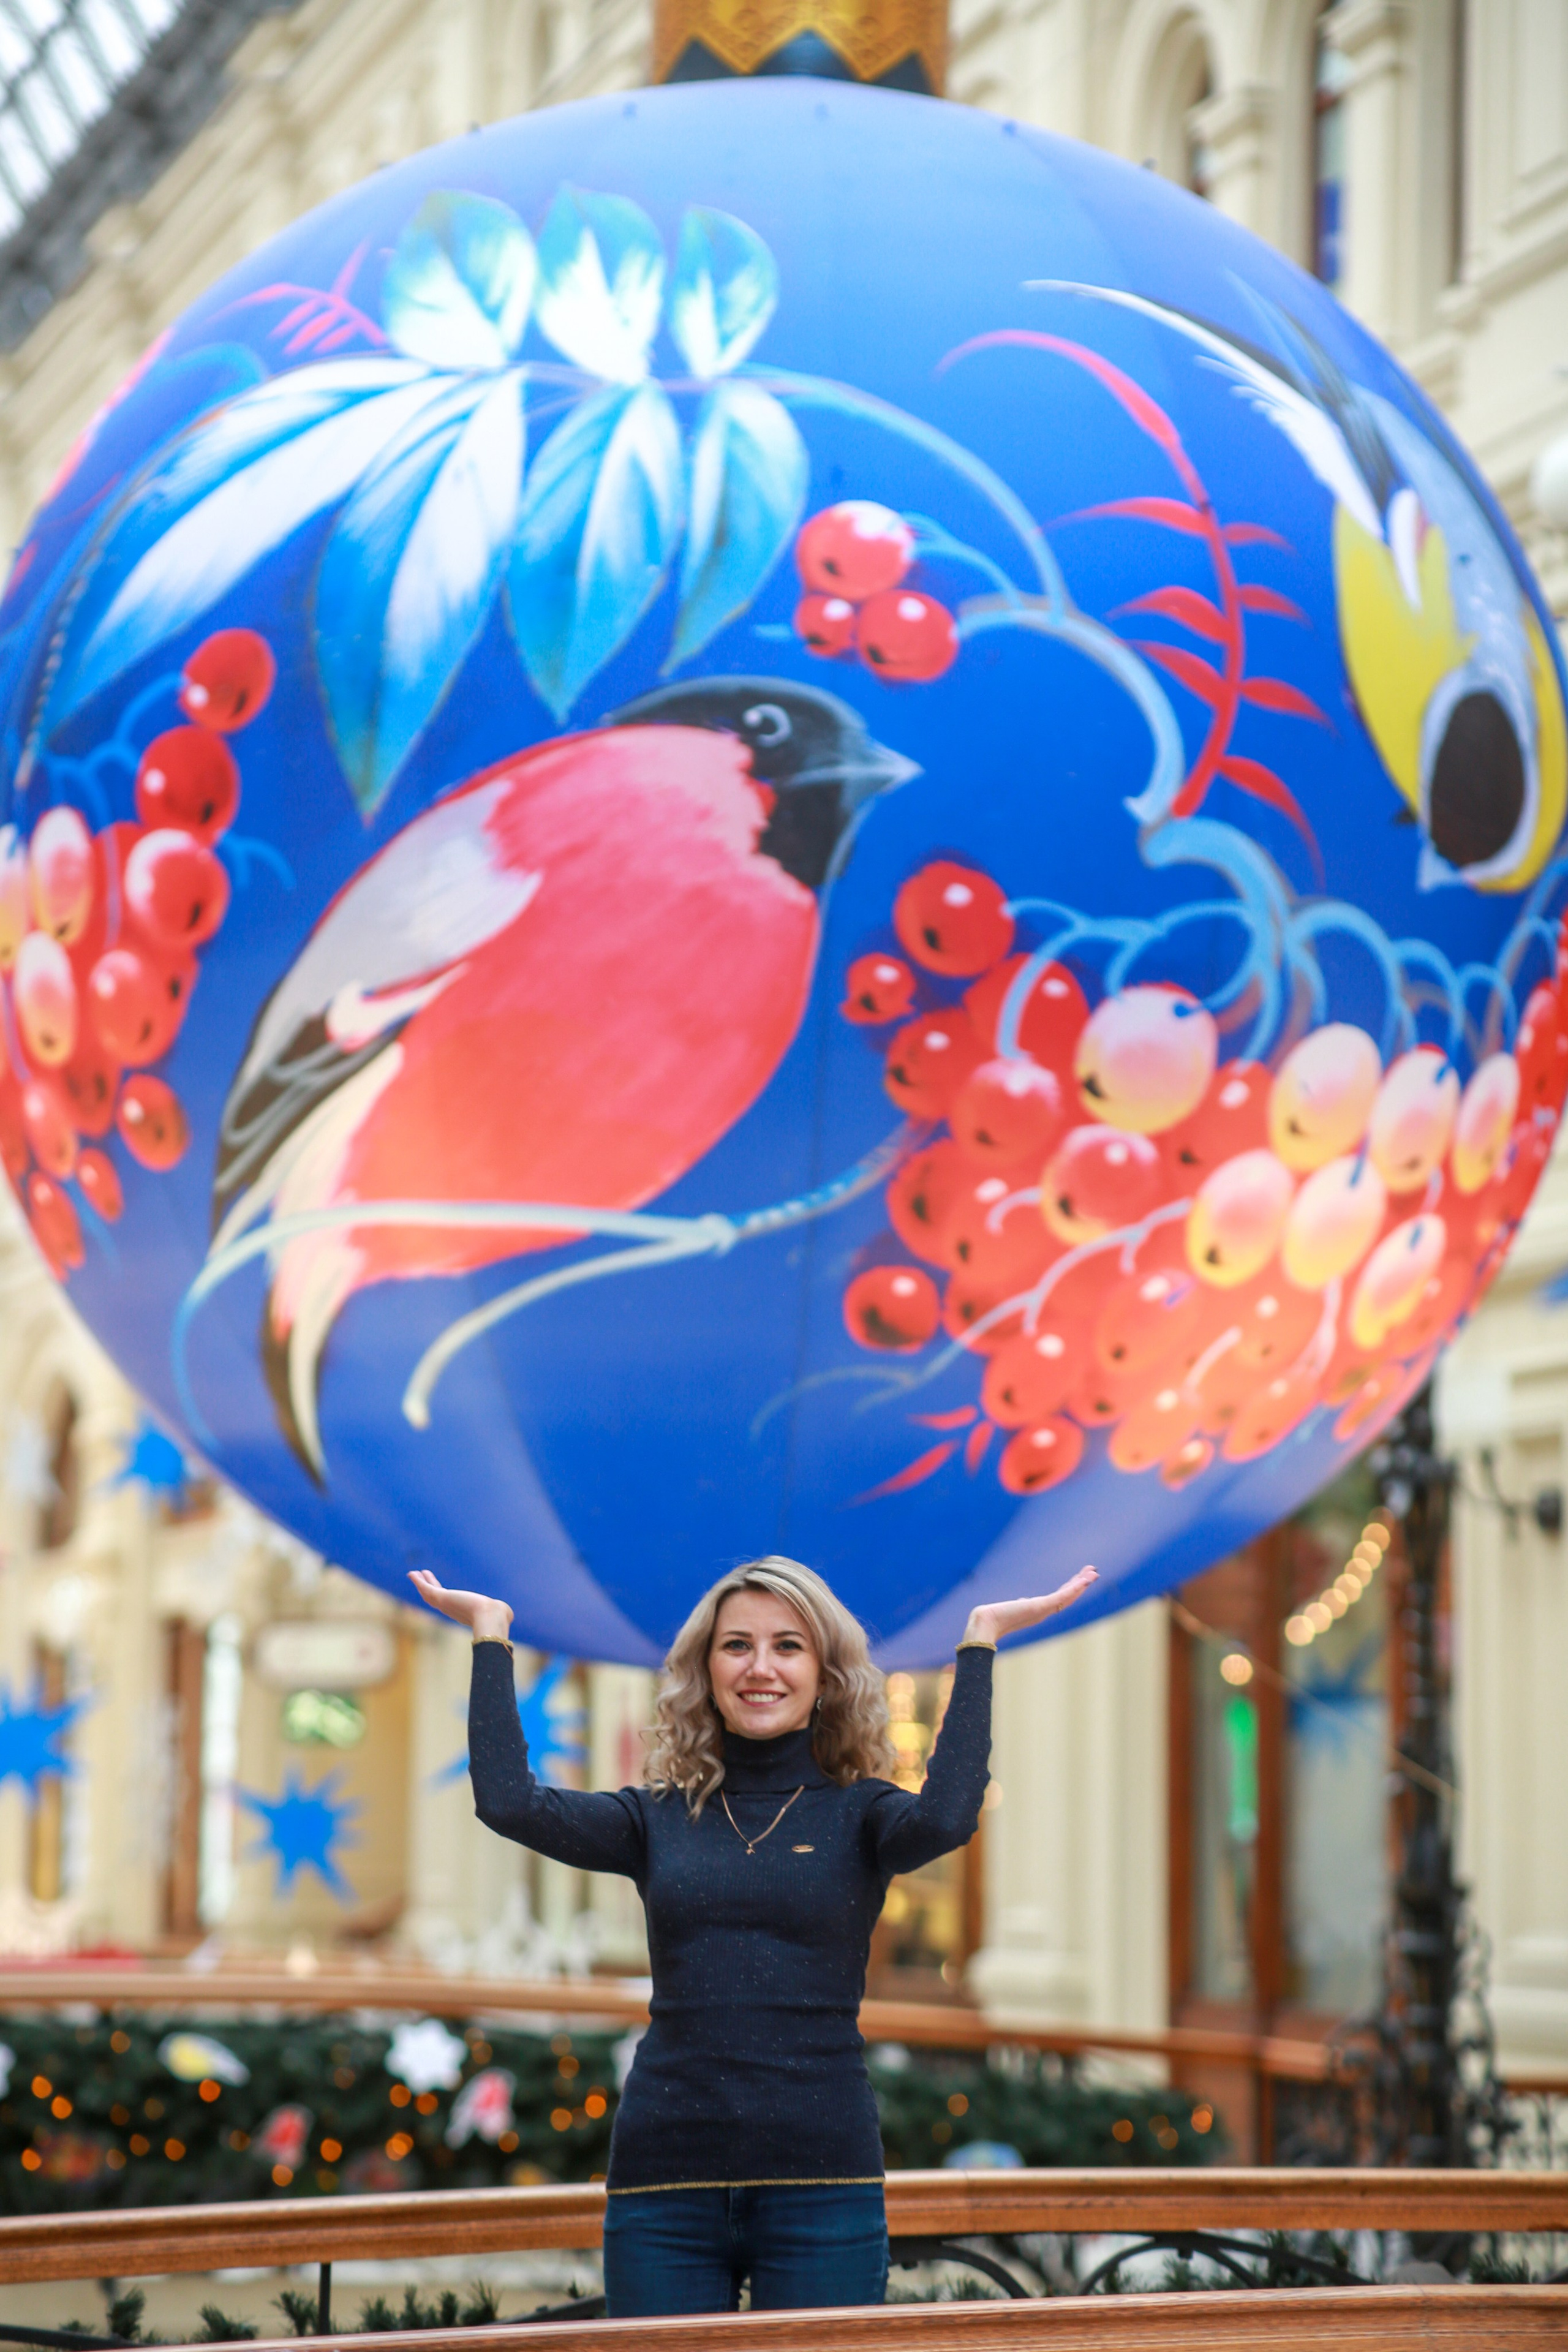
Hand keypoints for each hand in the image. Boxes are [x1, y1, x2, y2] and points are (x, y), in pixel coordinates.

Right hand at [408, 1569, 512, 1644]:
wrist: (491, 1618)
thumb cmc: (498, 1617)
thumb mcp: (499, 1613)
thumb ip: (502, 1613)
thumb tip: (509, 1615)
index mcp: (463, 1613)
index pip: (449, 1603)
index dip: (442, 1595)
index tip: (438, 1590)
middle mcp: (452, 1610)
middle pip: (435, 1598)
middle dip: (428, 1588)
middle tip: (422, 1578)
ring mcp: (445, 1605)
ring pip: (428, 1594)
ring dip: (421, 1583)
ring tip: (415, 1573)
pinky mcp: (442, 1598)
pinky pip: (426, 1589)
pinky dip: (418, 1582)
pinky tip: (413, 1573)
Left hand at [963, 1566, 1096, 1650]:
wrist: (987, 1623)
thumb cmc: (995, 1617)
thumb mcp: (1013, 1608)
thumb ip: (1021, 1605)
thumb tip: (1022, 1602)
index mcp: (1039, 1610)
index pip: (1060, 1597)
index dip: (1072, 1588)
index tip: (1081, 1578)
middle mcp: (1044, 1611)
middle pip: (1068, 1596)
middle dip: (1081, 1584)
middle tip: (1094, 1572)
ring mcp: (1044, 1610)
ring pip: (1069, 1596)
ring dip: (1082, 1584)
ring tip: (1094, 1574)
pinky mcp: (1041, 1607)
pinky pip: (1062, 1596)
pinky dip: (1075, 1589)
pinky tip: (1084, 1580)